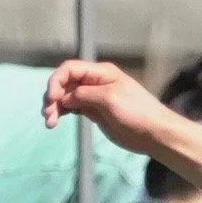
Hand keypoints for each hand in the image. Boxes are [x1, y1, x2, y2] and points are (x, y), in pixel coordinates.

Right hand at [42, 60, 171, 153]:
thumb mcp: (110, 99)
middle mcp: (94, 82)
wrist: (154, 133)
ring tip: (49, 122)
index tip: (52, 99)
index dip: (56, 81)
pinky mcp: (94, 112)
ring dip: (55, 107)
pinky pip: (72, 108)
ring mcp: (93, 97)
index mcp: (100, 72)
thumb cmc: (137, 112)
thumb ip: (85, 95)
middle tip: (47, 115)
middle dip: (53, 96)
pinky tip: (55, 121)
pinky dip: (62, 113)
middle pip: (65, 83)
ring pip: (66, 97)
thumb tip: (65, 97)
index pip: (69, 69)